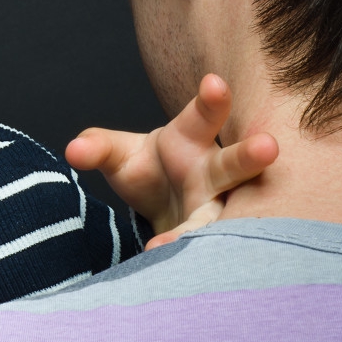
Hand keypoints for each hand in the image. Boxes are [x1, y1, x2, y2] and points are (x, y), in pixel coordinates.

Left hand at [65, 74, 277, 249]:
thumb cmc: (146, 170)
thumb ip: (96, 148)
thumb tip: (74, 151)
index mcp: (191, 139)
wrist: (163, 213)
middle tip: (268, 147)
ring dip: (226, 224)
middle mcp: (213, 173)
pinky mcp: (211, 240)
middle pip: (234, 164)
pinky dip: (189, 253)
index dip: (211, 100)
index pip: (203, 116)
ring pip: (228, 215)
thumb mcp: (117, 154)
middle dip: (249, 156)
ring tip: (197, 236)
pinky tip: (164, 259)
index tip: (214, 83)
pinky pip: (207, 247)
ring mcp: (217, 209)